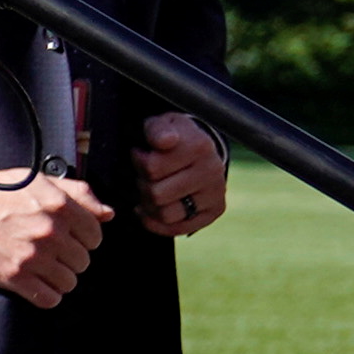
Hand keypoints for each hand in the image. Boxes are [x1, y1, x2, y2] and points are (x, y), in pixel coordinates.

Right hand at [0, 167, 109, 305]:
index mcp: (59, 205)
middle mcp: (49, 231)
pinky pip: (49, 299)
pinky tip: (35, 283)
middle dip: (69, 258)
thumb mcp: (38, 181)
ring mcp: (32, 256)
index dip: (83, 238)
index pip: (95, 235)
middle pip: (83, 261)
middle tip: (50, 252)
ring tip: (42, 268)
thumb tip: (108, 214)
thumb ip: (78, 194)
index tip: (68, 238)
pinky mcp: (14, 276)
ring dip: (58, 278)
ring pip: (69, 282)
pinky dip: (46, 294)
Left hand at [131, 113, 227, 238]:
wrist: (199, 148)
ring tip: (150, 190)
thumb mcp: (161, 124)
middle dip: (142, 185)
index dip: (138, 161)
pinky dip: (157, 223)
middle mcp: (212, 170)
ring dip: (150, 205)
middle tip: (144, 175)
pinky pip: (177, 228)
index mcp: (199, 146)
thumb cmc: (173, 136)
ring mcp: (215, 193)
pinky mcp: (214, 211)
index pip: (151, 168)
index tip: (141, 153)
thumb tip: (166, 141)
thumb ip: (157, 129)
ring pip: (166, 214)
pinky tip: (150, 210)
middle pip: (156, 194)